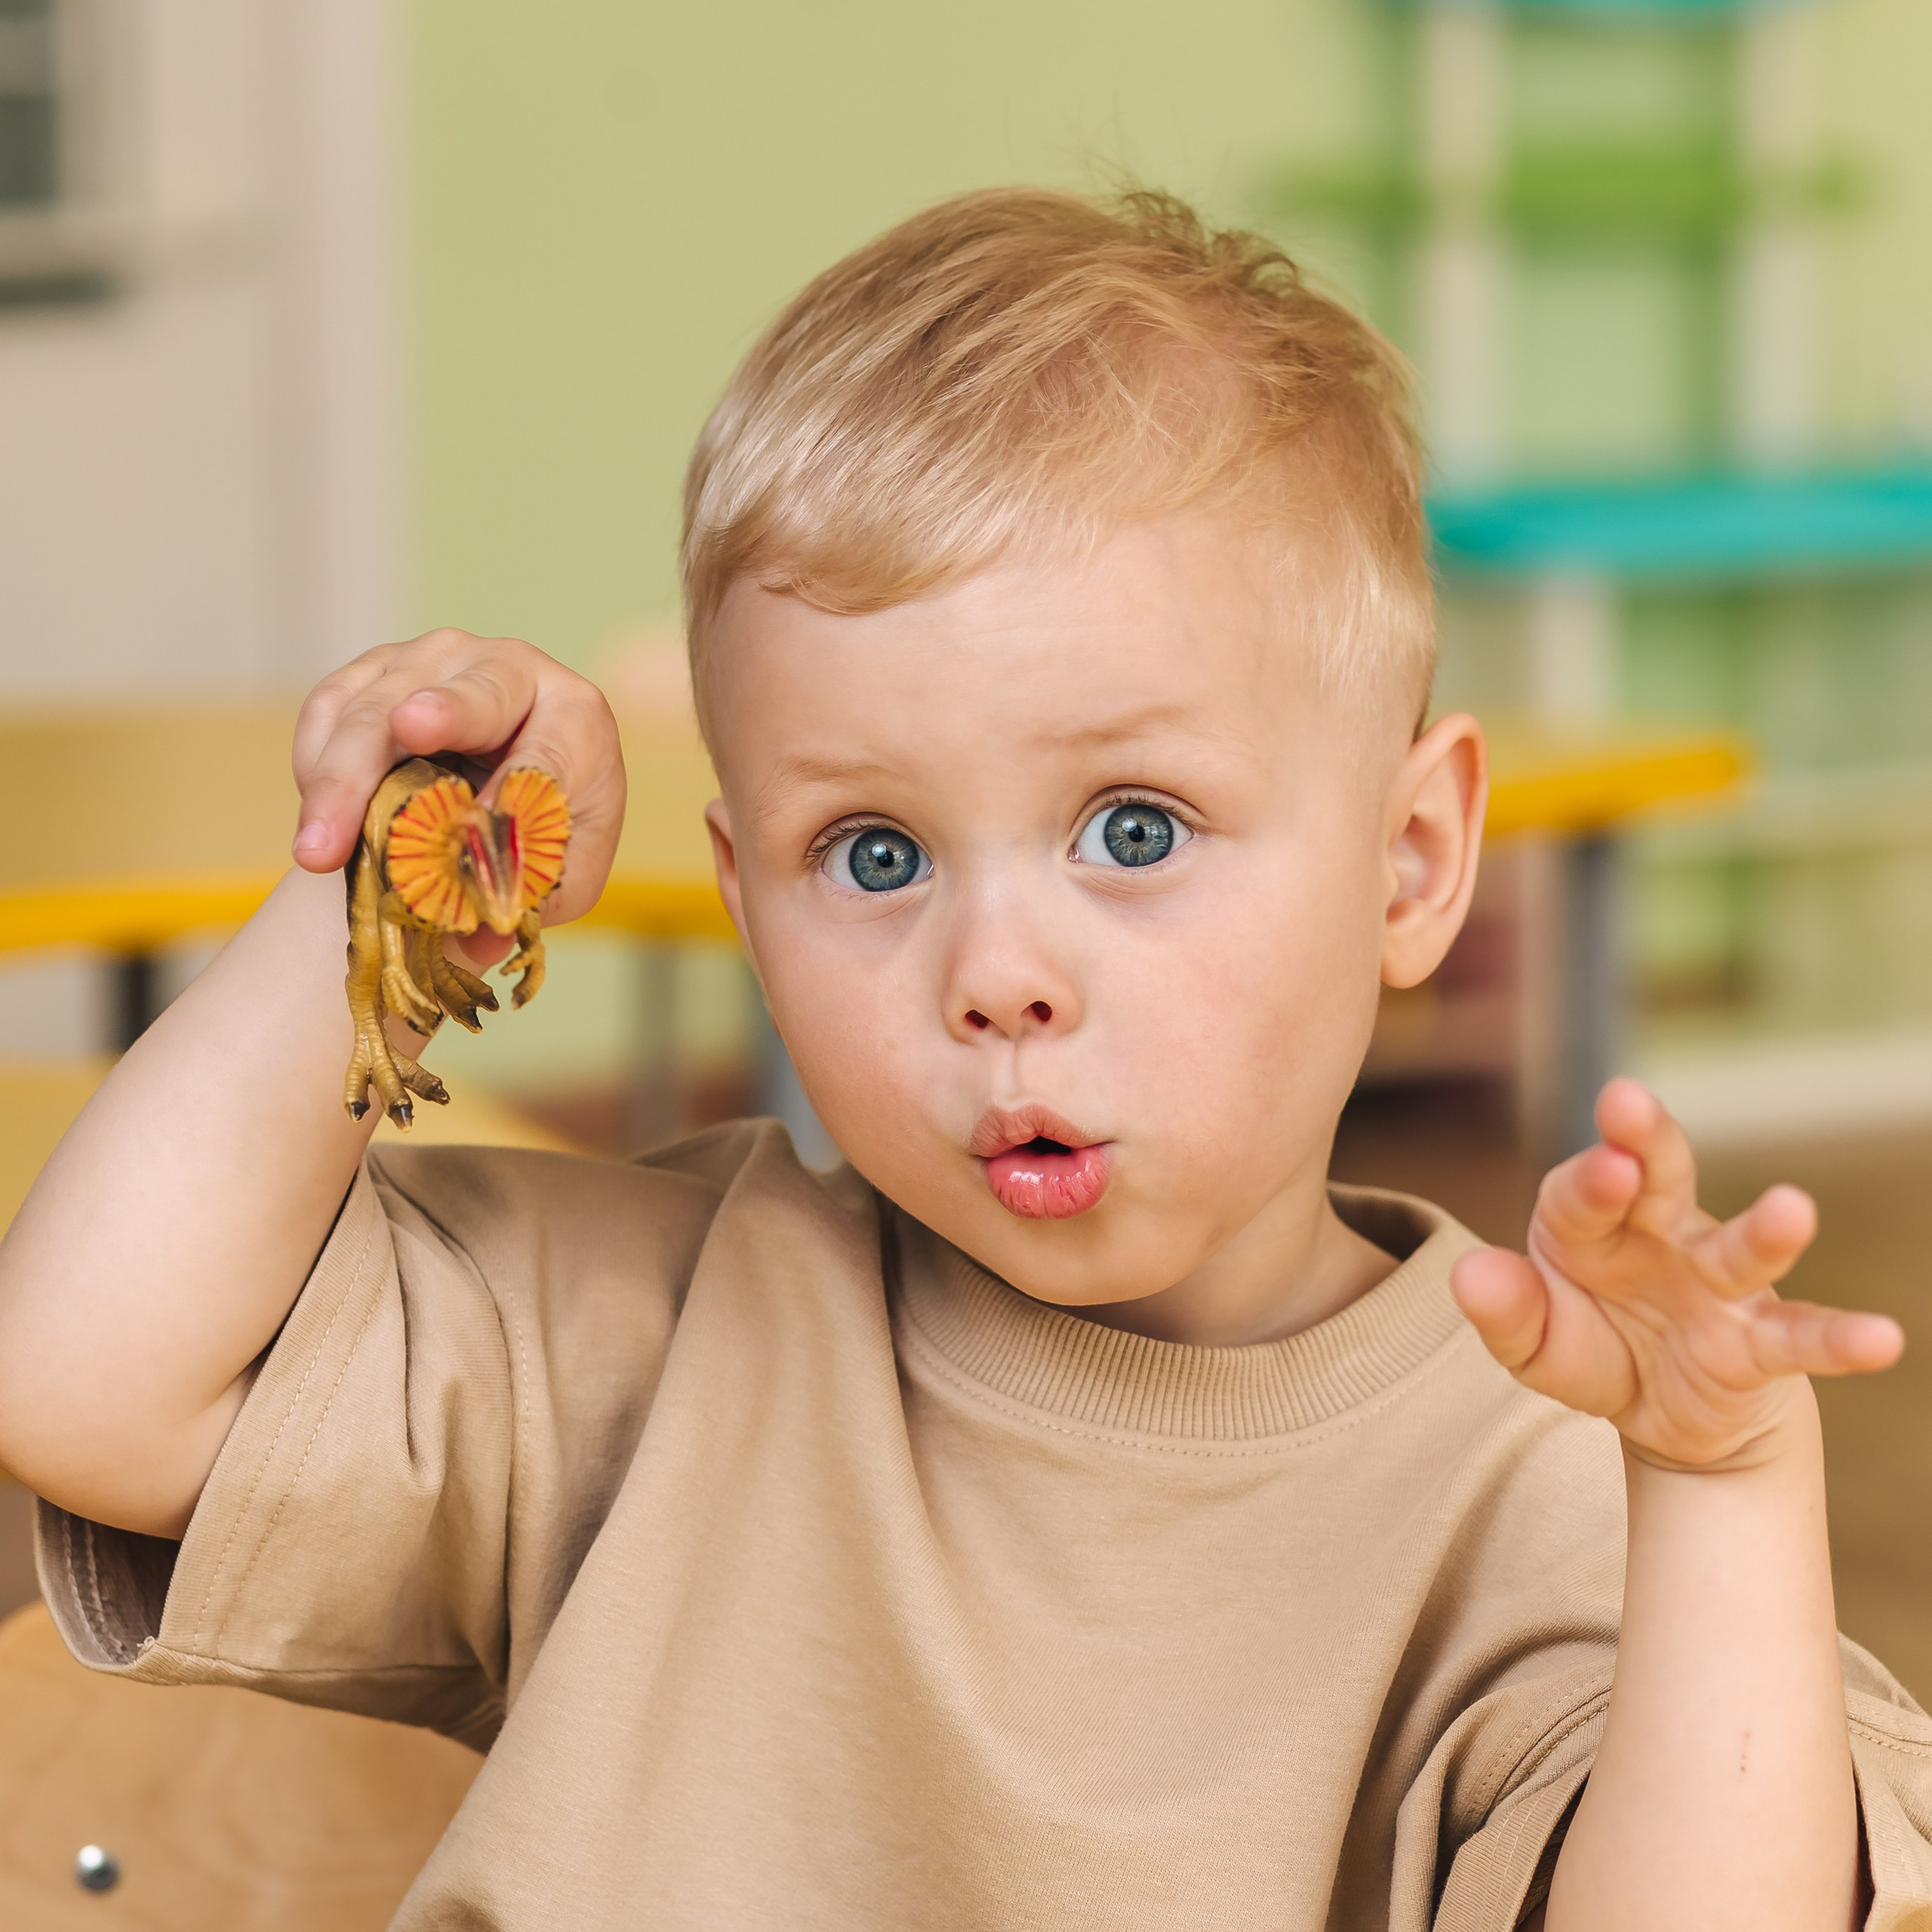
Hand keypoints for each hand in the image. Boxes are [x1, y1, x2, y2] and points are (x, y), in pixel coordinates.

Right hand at [290, 630, 626, 950]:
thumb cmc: (546, 827)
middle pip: (458, 703)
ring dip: (339, 782)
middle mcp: (512, 668)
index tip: (478, 815)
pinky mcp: (378, 668)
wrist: (503, 785)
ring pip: (375, 707)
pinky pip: (331, 707)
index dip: (513, 786)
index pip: (551, 752)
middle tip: (365, 796)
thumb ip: (533, 897)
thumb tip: (482, 936)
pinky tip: (319, 819)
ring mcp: (438, 658)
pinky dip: (317, 763)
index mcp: (577, 716)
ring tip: (317, 854)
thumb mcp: (563, 874)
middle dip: (403, 751)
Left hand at [1451, 1078, 1903, 1468]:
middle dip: (1646, 1141)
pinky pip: (1802, 1337)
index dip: (1589, 1179)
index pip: (1580, 1191)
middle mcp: (1658, 1233)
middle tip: (1632, 1105)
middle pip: (1657, 1174)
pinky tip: (1883, 1339)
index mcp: (1588, 1223)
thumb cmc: (1590, 1348)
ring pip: (1739, 1248)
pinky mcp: (1757, 1342)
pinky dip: (1841, 1339)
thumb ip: (1504, 1310)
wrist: (1659, 1411)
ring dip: (1766, 1230)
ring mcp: (1715, 1283)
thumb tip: (1469, 1273)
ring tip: (1793, 1208)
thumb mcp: (1534, 1342)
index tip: (1601, 1167)